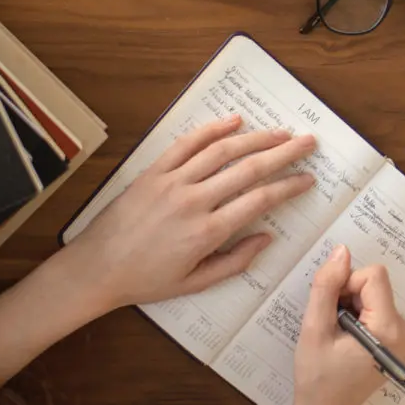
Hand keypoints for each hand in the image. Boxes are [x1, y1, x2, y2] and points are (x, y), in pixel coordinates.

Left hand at [63, 115, 316, 310]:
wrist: (96, 268)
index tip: (308, 179)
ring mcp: (172, 182)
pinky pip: (186, 144)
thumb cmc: (146, 280)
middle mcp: (193, 201)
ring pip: (222, 151)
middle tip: (308, 142)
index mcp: (207, 233)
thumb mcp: (195, 283)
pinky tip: (234, 121)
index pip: (259, 200)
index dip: (288, 187)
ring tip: (281, 132)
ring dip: (256, 138)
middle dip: (284, 153)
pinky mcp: (154, 172)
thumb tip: (267, 237)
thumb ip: (235, 262)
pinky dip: (212, 129)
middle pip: (248, 169)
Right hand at [292, 245, 404, 404]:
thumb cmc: (318, 377)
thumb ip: (327, 287)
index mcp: (390, 330)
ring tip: (340, 335)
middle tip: (334, 325)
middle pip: (376, 284)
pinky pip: (380, 307)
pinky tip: (349, 337)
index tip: (333, 310)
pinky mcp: (402, 339)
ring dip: (353, 306)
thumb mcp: (314, 329)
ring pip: (376, 294)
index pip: (374, 276)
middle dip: (349, 297)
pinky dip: (361, 314)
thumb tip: (342, 251)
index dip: (346, 285)